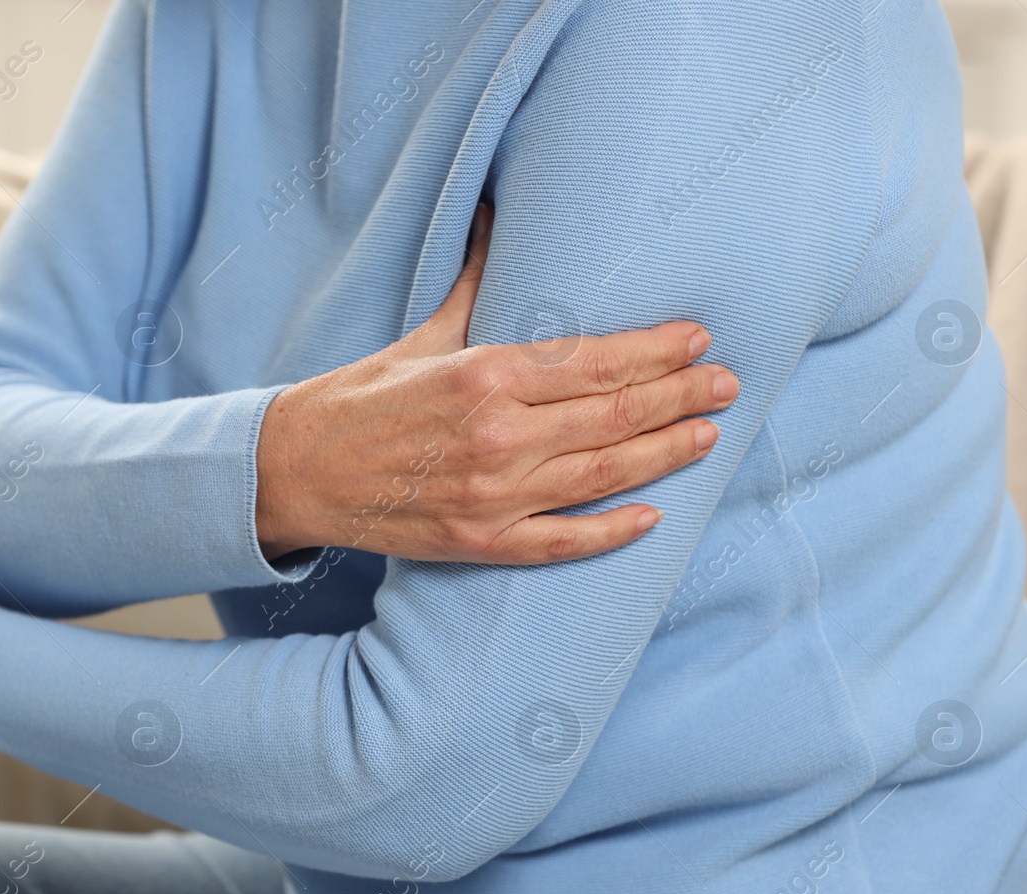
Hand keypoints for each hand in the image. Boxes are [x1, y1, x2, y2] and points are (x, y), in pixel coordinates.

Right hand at [255, 205, 738, 563]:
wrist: (300, 469)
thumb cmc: (363, 395)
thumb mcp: (424, 333)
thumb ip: (478, 283)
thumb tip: (501, 218)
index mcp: (487, 374)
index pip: (596, 359)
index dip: (657, 351)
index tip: (699, 341)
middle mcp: (499, 434)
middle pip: (616, 414)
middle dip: (681, 397)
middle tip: (727, 386)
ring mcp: (493, 495)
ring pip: (605, 475)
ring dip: (665, 454)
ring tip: (707, 436)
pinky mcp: (482, 542)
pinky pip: (564, 543)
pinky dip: (611, 531)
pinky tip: (651, 515)